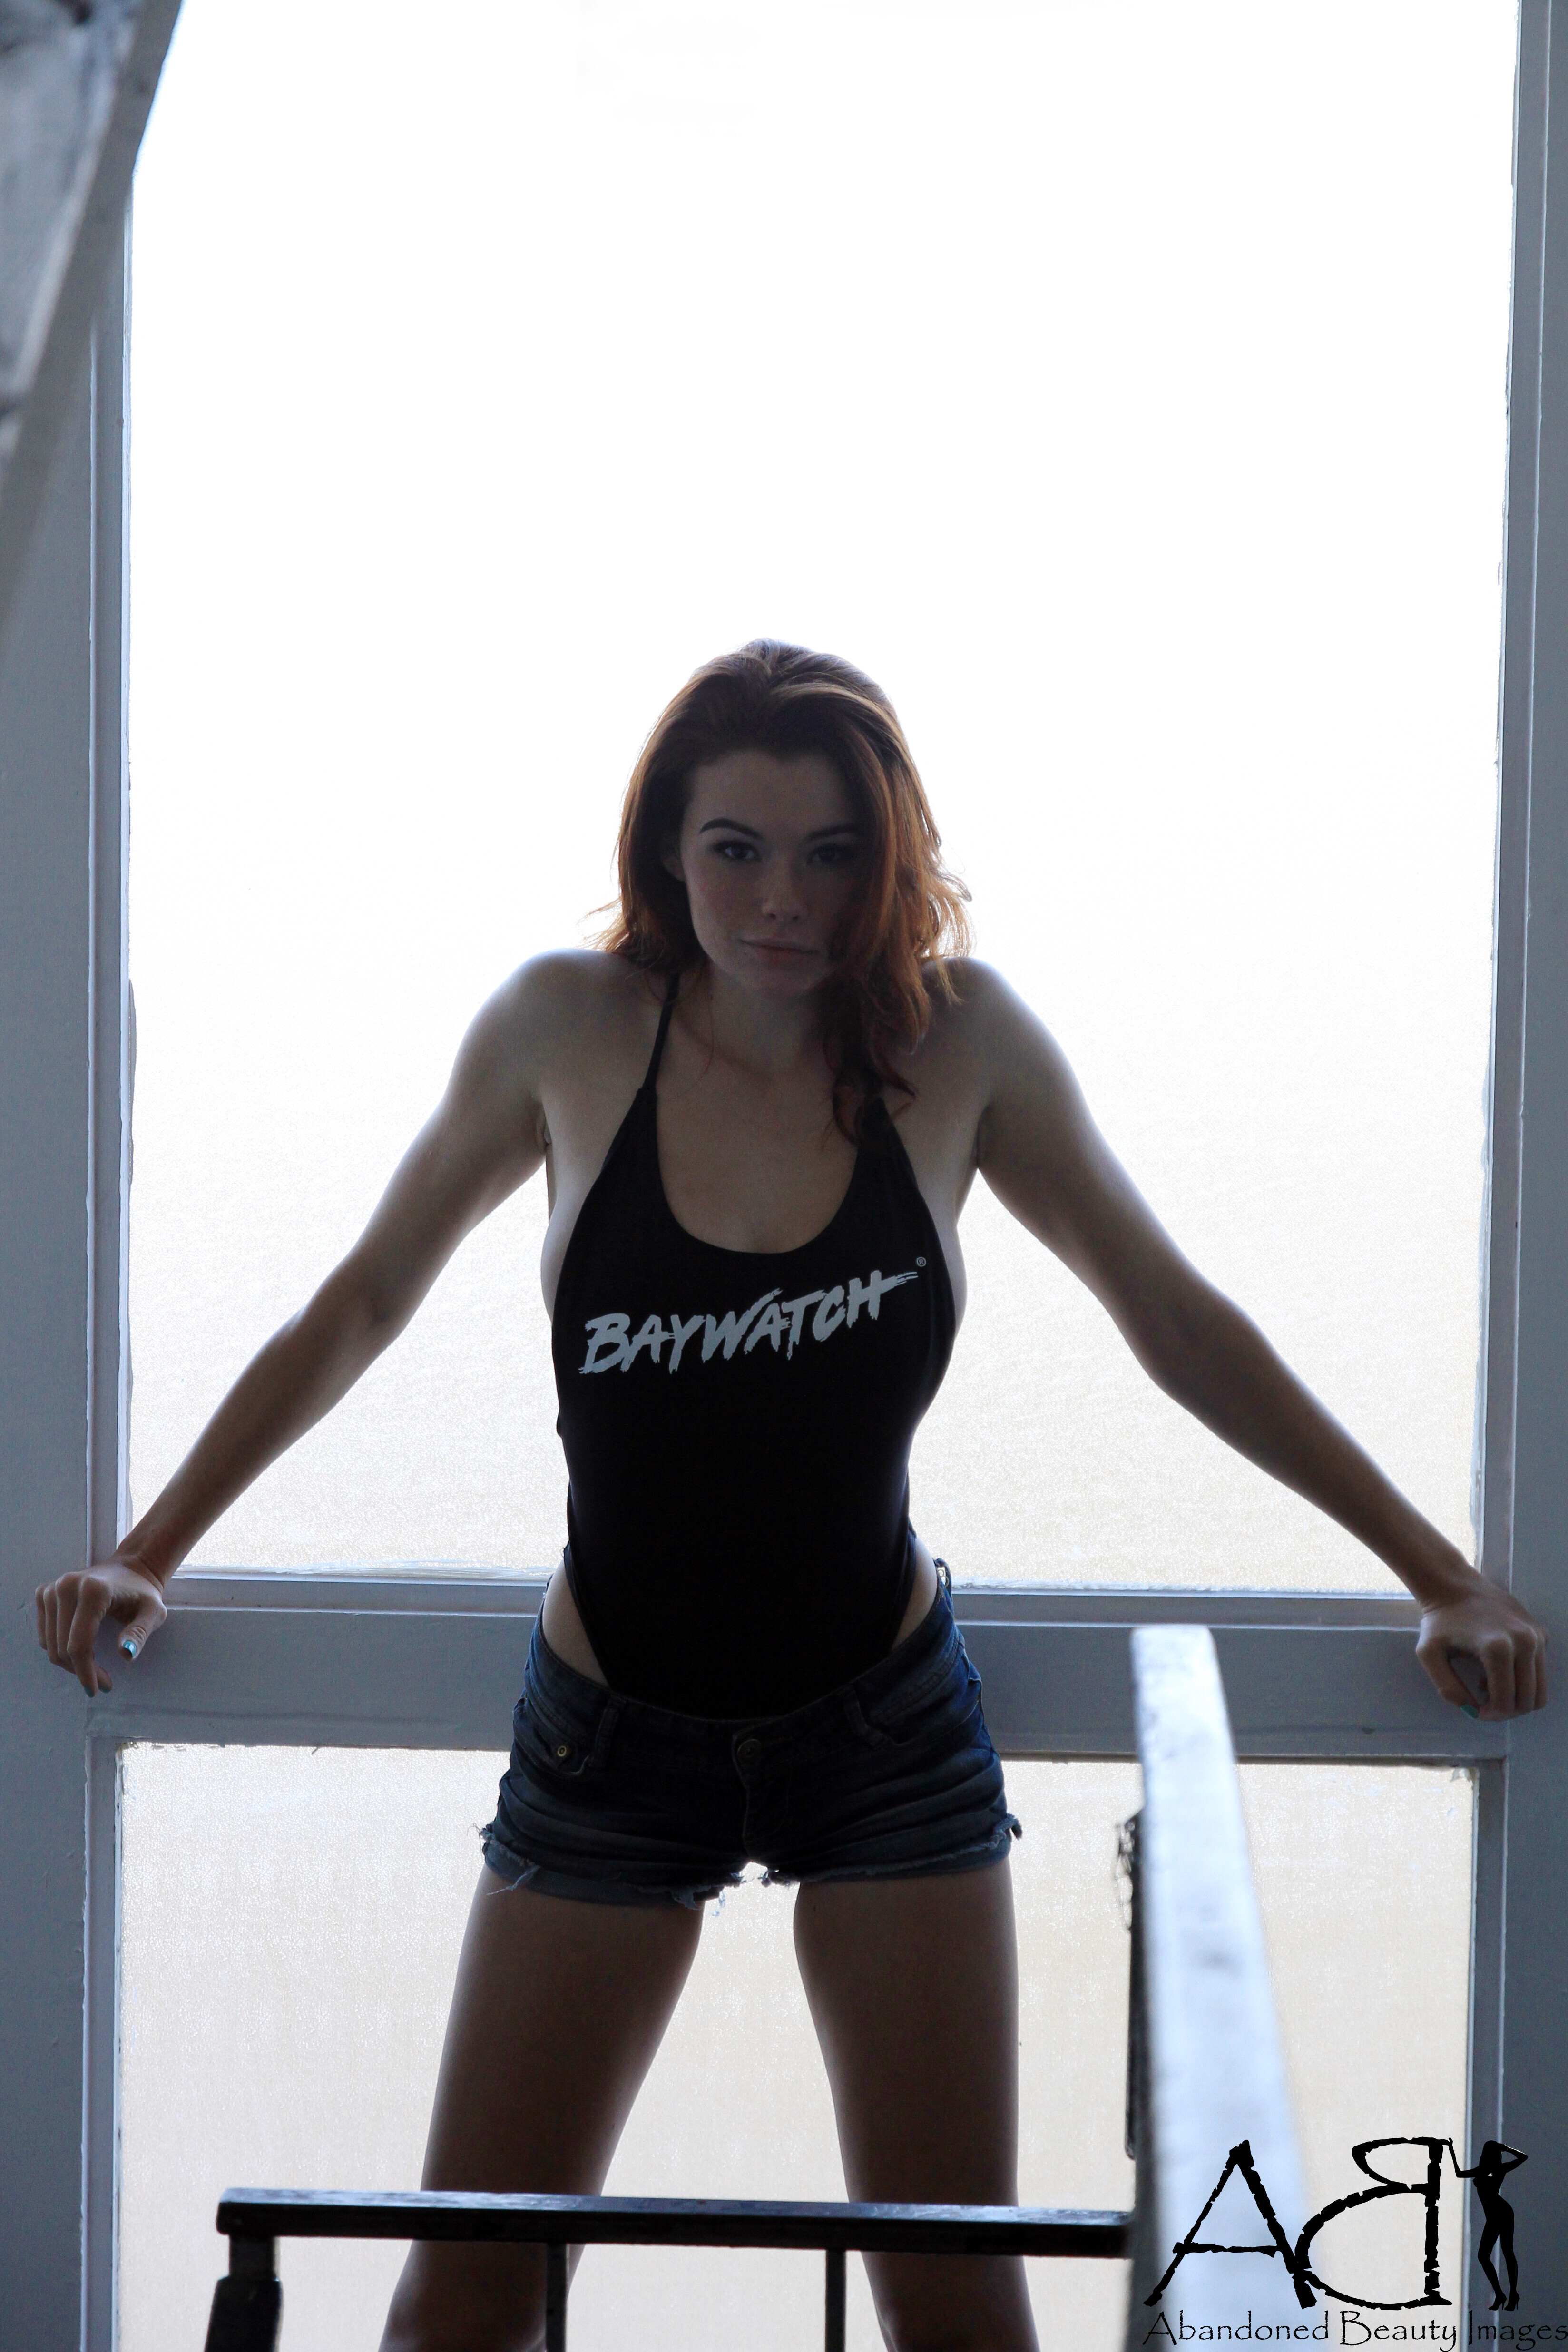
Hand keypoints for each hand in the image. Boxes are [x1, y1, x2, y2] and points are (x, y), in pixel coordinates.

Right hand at [35, 1561, 166, 1695]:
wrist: (130, 1569)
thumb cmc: (142, 1593)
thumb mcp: (153, 1613)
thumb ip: (140, 1633)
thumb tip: (126, 1654)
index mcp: (94, 1590)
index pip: (79, 1644)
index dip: (86, 1673)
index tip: (98, 1689)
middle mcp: (67, 1586)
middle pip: (62, 1647)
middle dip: (81, 1671)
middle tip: (103, 1681)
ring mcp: (52, 1588)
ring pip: (50, 1644)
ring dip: (70, 1663)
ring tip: (95, 1665)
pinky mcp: (44, 1593)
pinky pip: (45, 1634)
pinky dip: (60, 1648)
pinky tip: (82, 1650)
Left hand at [1415, 1578, 1546, 1719]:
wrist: (1454, 1585)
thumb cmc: (1439, 1621)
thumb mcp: (1429, 1654)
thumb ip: (1448, 1687)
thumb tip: (1471, 1710)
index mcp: (1497, 1648)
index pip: (1506, 1702)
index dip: (1490, 1715)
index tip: (1476, 1710)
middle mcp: (1524, 1641)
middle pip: (1528, 1700)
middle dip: (1507, 1710)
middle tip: (1484, 1704)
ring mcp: (1535, 1635)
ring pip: (1539, 1689)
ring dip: (1516, 1696)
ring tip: (1489, 1684)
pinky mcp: (1540, 1632)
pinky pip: (1539, 1669)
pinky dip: (1523, 1678)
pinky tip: (1497, 1667)